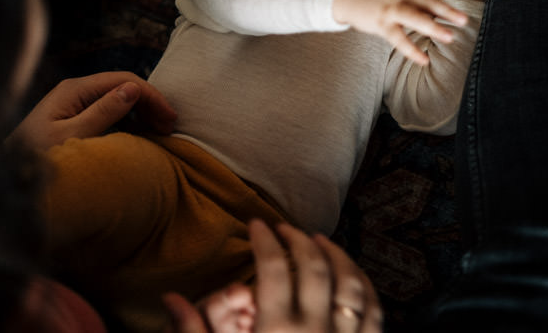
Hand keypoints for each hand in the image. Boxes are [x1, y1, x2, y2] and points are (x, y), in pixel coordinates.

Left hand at [5, 71, 176, 151]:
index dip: (151, 96)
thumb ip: (103, 112)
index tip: (170, 118)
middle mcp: (75, 90)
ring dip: (141, 111)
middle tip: (170, 126)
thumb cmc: (36, 157)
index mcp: (75, 90)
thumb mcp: (73, 136)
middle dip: (149, 102)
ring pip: (117, 98)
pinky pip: (108, 111)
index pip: (124, 81)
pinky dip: (128, 119)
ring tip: (160, 130)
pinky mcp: (73, 117)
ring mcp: (73, 103)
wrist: (5, 176)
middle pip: (122, 86)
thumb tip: (133, 89)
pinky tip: (140, 133)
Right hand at [163, 220, 381, 332]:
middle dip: (300, 240)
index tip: (256, 225)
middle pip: (315, 267)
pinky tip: (353, 276)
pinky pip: (375, 312)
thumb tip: (172, 298)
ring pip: (351, 283)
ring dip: (338, 255)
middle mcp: (315, 332)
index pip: (275, 267)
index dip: (266, 239)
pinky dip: (365, 286)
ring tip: (320, 240)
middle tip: (284, 229)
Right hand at [332, 0, 468, 64]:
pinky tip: (424, 61)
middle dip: (446, 10)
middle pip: (426, 0)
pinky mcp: (381, 23)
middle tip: (463, 19)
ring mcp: (390, 8)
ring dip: (433, 28)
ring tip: (450, 37)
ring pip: (415, 18)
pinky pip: (399, 39)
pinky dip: (412, 51)